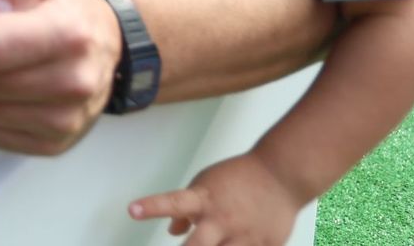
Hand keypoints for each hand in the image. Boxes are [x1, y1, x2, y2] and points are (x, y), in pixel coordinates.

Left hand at [128, 151, 303, 245]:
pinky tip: (235, 244)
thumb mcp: (205, 185)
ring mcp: (245, 236)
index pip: (173, 203)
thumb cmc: (239, 179)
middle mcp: (222, 220)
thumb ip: (186, 210)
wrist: (281, 175)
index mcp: (204, 200)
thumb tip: (172, 231)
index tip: (133, 211)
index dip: (152, 207)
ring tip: (214, 244)